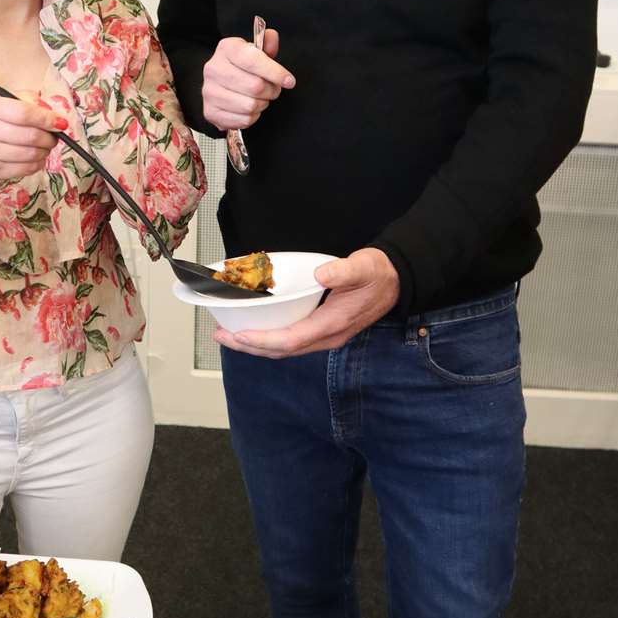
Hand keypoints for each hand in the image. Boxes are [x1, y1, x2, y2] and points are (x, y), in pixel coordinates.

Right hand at [0, 91, 57, 184]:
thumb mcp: (4, 101)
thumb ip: (28, 101)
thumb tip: (53, 115)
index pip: (23, 113)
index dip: (46, 119)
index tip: (60, 123)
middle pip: (30, 136)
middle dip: (49, 138)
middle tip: (54, 137)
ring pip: (30, 154)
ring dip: (45, 151)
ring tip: (45, 147)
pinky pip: (25, 169)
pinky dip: (37, 163)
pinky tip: (35, 157)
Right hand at [202, 28, 294, 130]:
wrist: (220, 84)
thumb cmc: (242, 67)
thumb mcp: (255, 52)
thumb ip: (266, 45)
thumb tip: (272, 36)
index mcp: (226, 49)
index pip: (252, 60)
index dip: (275, 72)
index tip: (289, 81)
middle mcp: (213, 69)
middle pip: (255, 86)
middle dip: (272, 90)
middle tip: (274, 89)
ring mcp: (209, 91)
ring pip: (250, 105)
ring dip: (263, 104)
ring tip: (261, 98)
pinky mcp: (210, 112)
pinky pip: (243, 119)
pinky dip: (253, 116)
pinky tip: (250, 108)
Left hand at [215, 247, 400, 358]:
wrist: (396, 281)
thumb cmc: (377, 274)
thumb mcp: (364, 267)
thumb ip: (343, 271)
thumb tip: (321, 274)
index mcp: (334, 323)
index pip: (291, 340)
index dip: (263, 340)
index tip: (240, 335)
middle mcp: (327, 336)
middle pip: (282, 350)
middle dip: (249, 346)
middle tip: (221, 336)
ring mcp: (325, 336)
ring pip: (284, 348)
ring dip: (256, 345)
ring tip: (230, 335)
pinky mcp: (322, 331)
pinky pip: (290, 341)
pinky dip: (269, 339)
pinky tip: (255, 329)